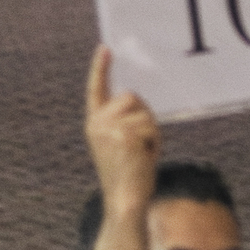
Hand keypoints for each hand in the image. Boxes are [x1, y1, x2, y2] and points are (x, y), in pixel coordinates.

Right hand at [84, 45, 159, 215]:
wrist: (124, 201)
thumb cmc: (129, 176)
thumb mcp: (121, 144)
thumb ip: (124, 122)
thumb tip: (135, 98)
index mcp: (94, 123)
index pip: (96, 89)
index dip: (100, 68)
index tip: (105, 48)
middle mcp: (97, 123)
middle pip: (132, 96)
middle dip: (145, 117)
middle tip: (141, 146)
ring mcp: (109, 128)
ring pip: (144, 112)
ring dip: (151, 133)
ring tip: (141, 155)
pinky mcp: (124, 135)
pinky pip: (151, 127)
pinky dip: (155, 143)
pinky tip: (144, 159)